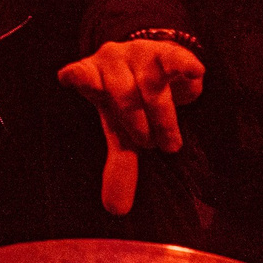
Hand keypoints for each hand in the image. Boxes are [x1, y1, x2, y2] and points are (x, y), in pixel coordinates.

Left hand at [57, 38, 203, 216]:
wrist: (157, 67)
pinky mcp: (167, 51)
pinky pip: (175, 58)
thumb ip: (120, 166)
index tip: (70, 77)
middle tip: (153, 146)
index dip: (77, 76)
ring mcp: (139, 54)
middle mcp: (111, 61)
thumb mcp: (123, 133)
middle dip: (138, 125)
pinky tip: (192, 72)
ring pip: (151, 86)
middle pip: (122, 94)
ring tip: (170, 143)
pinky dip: (184, 66)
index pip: (79, 74)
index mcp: (92, 77)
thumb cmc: (131, 102)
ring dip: (163, 117)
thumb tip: (116, 212)